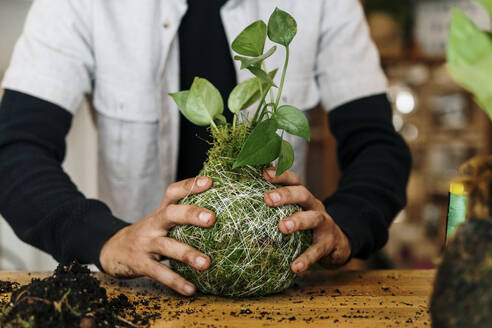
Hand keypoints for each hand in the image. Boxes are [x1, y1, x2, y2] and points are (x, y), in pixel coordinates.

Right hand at [99, 176, 215, 295]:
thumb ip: (182, 216)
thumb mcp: (161, 221)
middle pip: (170, 214)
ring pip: (166, 246)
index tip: (210, 181)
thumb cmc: (148, 234)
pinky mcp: (140, 263)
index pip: (173, 193)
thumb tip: (220, 211)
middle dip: (191, 214)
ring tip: (206, 263)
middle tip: (211, 218)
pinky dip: (175, 282)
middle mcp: (153, 224)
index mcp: (160, 212)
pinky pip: (159, 273)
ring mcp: (145, 244)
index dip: (190, 186)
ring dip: (187, 254)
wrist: (112, 250)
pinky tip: (191, 289)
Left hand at [263, 168, 350, 272]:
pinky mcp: (329, 243)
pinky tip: (295, 267)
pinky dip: (306, 258)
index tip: (264, 174)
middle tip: (269, 199)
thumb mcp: (294, 212)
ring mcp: (324, 223)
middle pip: (303, 194)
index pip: (293, 180)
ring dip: (298, 221)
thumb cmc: (306, 226)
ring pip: (313, 218)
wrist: (338, 244)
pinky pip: (317, 250)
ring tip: (282, 227)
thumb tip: (242, 202)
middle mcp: (314, 206)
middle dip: (286, 194)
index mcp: (303, 197)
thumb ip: (275, 207)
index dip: (280, 175)